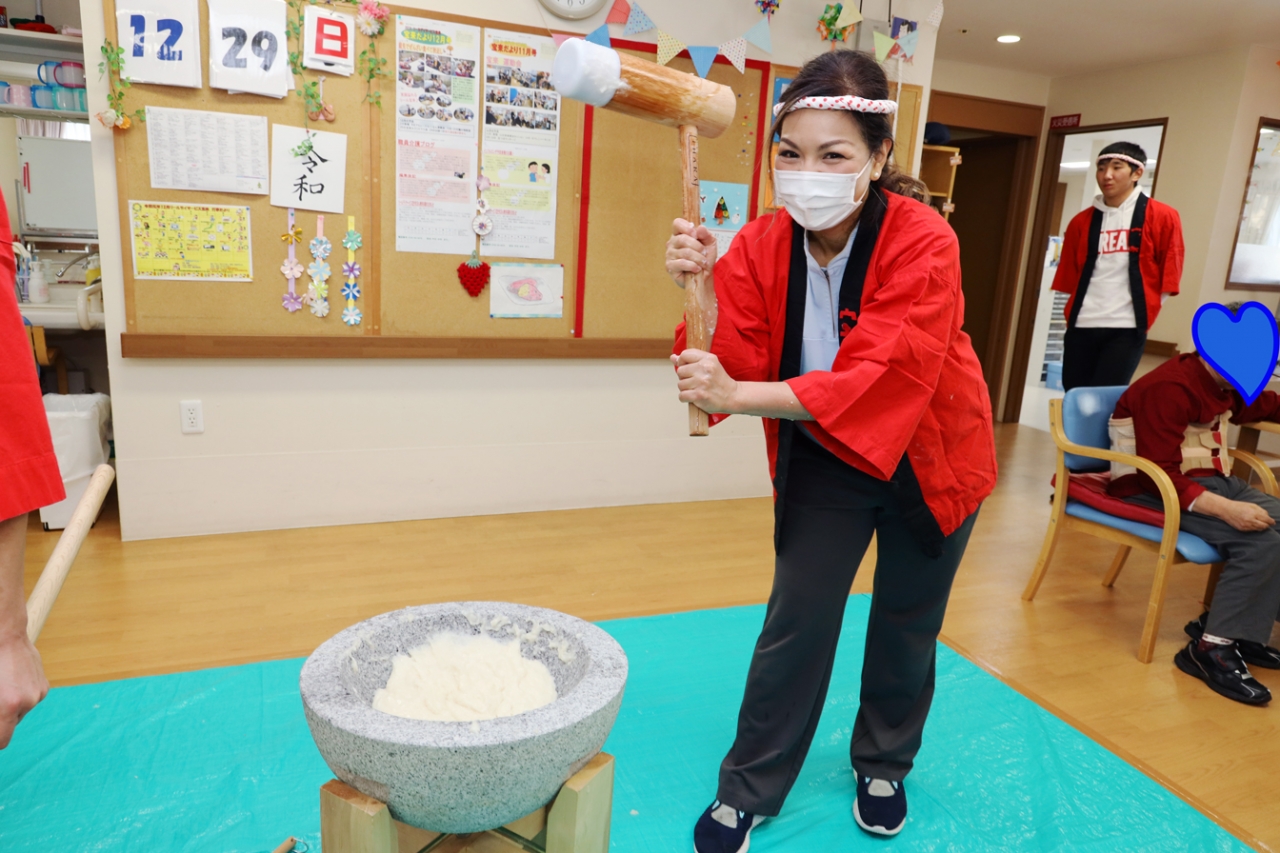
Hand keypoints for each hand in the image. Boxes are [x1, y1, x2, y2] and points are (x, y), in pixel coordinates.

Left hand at [0, 632, 47, 748]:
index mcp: (8, 705)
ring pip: (20, 711)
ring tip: (1, 687)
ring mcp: (38, 692)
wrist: (4, 634)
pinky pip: (28, 699)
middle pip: (10, 726)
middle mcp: (27, 701)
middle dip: (0, 718)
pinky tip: (10, 681)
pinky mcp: (44, 685)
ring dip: (9, 706)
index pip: (2, 741)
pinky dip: (19, 695)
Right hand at [665, 219, 716, 288]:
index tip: (695, 234)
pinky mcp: (670, 266)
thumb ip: (706, 234)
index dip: (686, 227)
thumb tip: (700, 228)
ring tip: (703, 263)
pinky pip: (682, 263)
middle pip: (682, 239)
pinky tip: (697, 268)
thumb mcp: (710, 244)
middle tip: (704, 253)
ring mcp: (669, 255)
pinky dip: (692, 266)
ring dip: (698, 258)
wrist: (704, 276)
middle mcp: (672, 243)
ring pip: (684, 252)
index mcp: (680, 234)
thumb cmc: (704, 258)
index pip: (677, 223)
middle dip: (698, 247)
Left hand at [671, 349, 737, 413]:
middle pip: (680, 371)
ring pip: (680, 384)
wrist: (732, 396)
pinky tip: (694, 396)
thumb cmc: (719, 380)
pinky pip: (681, 395)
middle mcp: (705, 369)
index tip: (687, 368)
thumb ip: (691, 359)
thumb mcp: (709, 364)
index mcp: (708, 359)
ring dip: (686, 389)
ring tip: (697, 389)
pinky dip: (686, 398)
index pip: (684, 355)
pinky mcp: (699, 395)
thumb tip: (673, 358)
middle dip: (685, 377)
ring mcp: (702, 382)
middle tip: (696, 381)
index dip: (682, 362)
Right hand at [1219, 500, 1276, 531]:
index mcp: (1253, 513)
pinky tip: (1252, 524)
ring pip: (1258, 529)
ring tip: (1260, 523)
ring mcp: (1246, 526)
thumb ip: (1261, 510)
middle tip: (1267, 523)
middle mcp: (1250, 520)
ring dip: (1260, 527)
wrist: (1226, 510)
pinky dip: (1254, 528)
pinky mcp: (1242, 529)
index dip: (1271, 521)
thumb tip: (1267, 516)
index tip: (1272, 522)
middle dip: (1266, 525)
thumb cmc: (1239, 506)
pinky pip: (1252, 530)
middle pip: (1264, 526)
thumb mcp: (1251, 505)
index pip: (1266, 520)